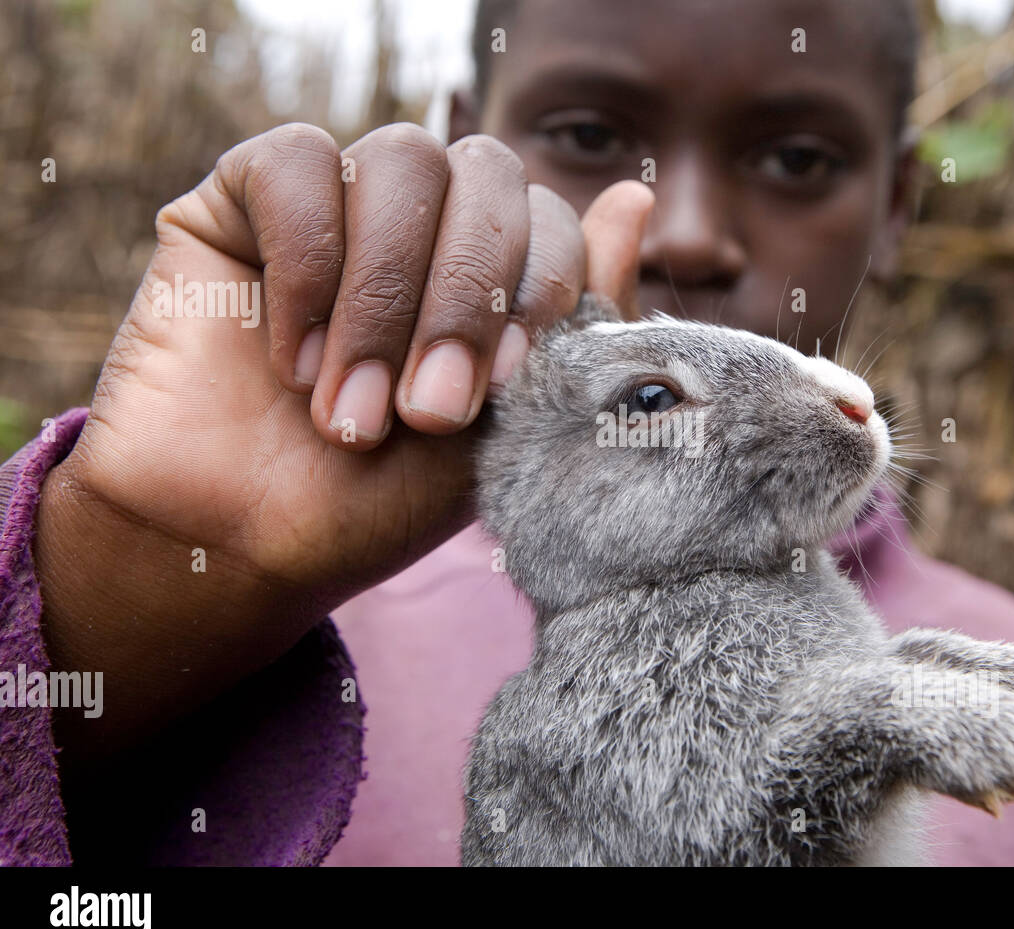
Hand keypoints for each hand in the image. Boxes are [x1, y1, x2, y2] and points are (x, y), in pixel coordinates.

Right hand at [34, 123, 652, 756]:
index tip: (508, 387)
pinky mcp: (245, 196)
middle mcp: (426, 221)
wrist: (241, 544)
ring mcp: (341, 201)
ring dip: (386, 298)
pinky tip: (293, 358)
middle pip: (487, 173)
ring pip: (403, 161)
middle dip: (468, 299)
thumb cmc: (381, 497)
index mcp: (495, 268)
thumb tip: (635, 200)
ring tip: (352, 412)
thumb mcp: (508, 425)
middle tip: (430, 410)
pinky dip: (307, 265)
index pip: (551, 216)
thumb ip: (579, 319)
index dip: (544, 288)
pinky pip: (296, 163)